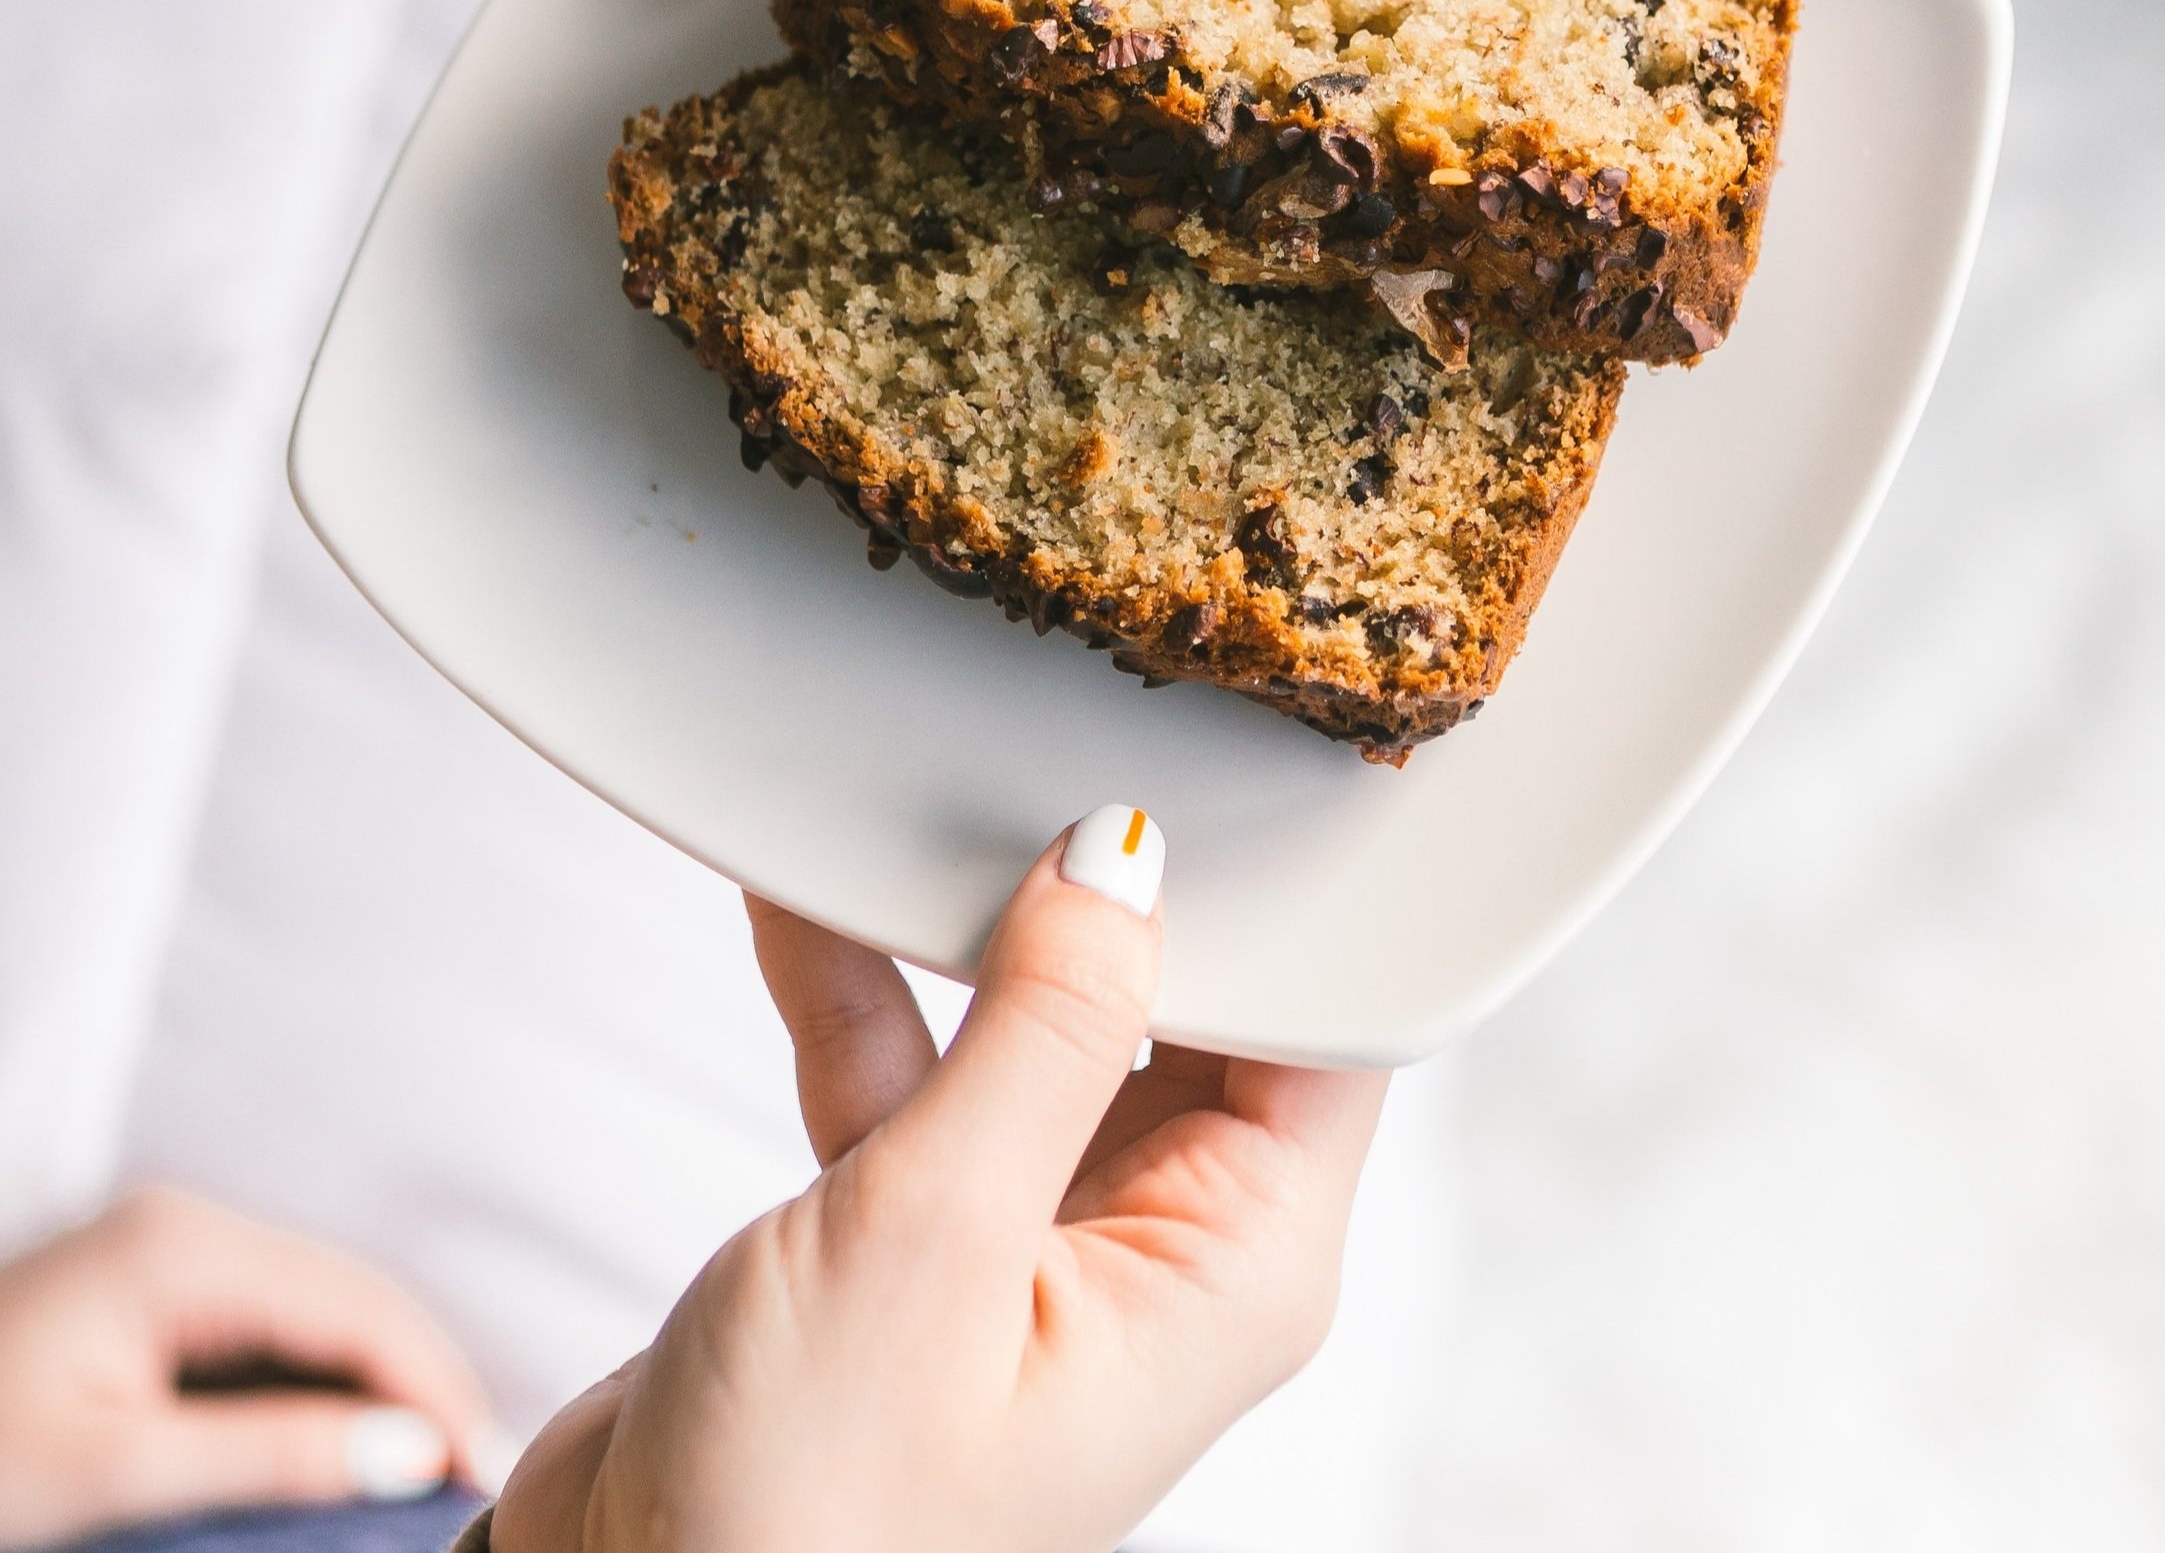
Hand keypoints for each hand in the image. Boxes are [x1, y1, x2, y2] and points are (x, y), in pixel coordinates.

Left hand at [0, 1188, 493, 1550]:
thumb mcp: (107, 1470)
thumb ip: (262, 1455)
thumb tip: (406, 1453)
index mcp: (181, 1248)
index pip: (354, 1306)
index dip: (430, 1386)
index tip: (482, 1467)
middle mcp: (188, 1226)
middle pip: (349, 1294)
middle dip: (419, 1380)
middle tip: (475, 1474)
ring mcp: (170, 1250)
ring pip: (319, 1305)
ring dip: (378, 1380)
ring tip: (429, 1461)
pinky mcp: (153, 1289)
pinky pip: (272, 1322)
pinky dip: (323, 1377)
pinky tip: (350, 1433)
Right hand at [494, 808, 1387, 1552]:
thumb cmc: (803, 1518)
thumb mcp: (934, 1241)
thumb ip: (1041, 1034)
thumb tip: (1127, 853)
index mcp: (1233, 1268)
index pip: (1325, 1033)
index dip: (1291, 896)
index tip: (1239, 758)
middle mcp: (1162, 1247)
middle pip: (1190, 1005)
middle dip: (1122, 880)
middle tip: (1070, 728)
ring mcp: (1043, 1233)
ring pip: (1042, 1023)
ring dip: (969, 922)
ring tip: (926, 784)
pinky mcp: (932, 1231)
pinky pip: (924, 1067)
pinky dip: (866, 987)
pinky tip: (802, 888)